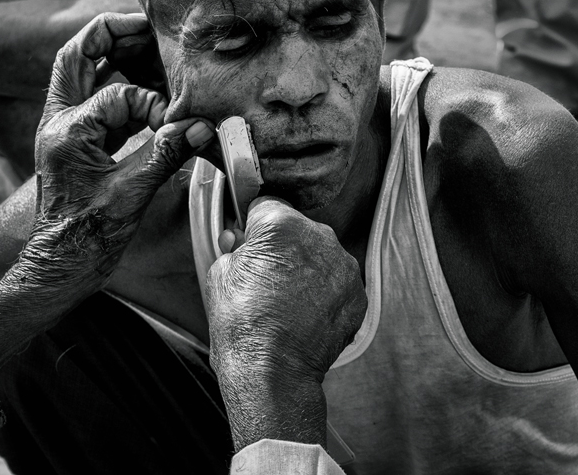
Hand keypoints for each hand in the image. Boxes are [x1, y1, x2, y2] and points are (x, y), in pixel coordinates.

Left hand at [31, 12, 211, 285]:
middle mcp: (58, 122)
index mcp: (67, 131)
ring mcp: (63, 130)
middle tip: (147, 25)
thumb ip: (167, 155)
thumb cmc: (88, 237)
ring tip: (147, 46)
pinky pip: (94, 100)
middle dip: (110, 34)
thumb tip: (202, 126)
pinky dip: (119, 87)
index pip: (117, 92)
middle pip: (77, 56)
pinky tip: (147, 89)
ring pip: (81, 73)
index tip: (176, 125)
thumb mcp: (132, 194)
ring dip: (111, 55)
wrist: (60, 266)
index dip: (152, 103)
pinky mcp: (75, 142)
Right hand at [205, 196, 366, 448]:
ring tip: (286, 300)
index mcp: (281, 224)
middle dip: (283, 246)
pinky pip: (337, 280)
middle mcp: (320, 236)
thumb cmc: (243, 324)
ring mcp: (343, 265)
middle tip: (265, 277)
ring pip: (320, 254)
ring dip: (306, 267)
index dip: (253, 226)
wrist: (274, 371)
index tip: (248, 243)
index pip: (265, 207)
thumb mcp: (219, 274)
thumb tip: (240, 240)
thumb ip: (234, 247)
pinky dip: (324, 291)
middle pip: (297, 229)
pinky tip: (305, 312)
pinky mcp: (358, 293)